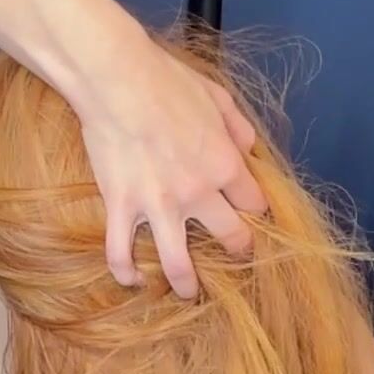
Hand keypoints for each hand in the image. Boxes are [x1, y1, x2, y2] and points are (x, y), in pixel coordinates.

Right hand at [77, 31, 267, 297]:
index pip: (254, 202)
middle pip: (230, 237)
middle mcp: (197, 193)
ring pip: (177, 262)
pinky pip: (120, 251)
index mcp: (224, 164)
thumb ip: (238, 126)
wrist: (117, 79)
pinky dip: (124, 271)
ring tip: (188, 293)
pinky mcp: (121, 205)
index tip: (251, 215)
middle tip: (235, 257)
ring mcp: (157, 205)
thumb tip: (250, 147)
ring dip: (186, 284)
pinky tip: (130, 280)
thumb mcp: (217, 97)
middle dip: (238, 250)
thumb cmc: (167, 81)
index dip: (256, 210)